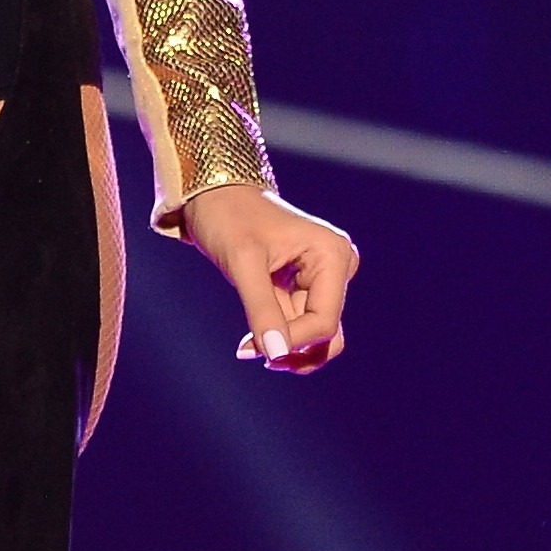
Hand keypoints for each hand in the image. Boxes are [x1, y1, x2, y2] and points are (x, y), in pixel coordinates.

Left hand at [184, 183, 356, 374]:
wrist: (214, 196)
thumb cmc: (230, 218)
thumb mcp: (243, 264)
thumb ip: (262, 310)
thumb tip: (278, 354)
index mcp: (332, 255)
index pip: (324, 321)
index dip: (291, 342)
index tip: (248, 348)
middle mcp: (336, 266)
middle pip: (327, 332)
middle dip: (292, 349)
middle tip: (251, 352)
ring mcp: (323, 278)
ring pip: (318, 334)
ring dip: (287, 348)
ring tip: (250, 347)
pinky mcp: (306, 286)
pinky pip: (302, 325)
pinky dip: (280, 337)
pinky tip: (251, 339)